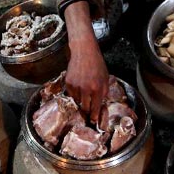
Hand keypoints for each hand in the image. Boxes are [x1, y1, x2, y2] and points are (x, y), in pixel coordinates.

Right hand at [63, 1, 108, 122]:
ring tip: (83, 97)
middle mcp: (86, 89)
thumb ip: (104, 92)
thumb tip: (100, 105)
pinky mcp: (68, 82)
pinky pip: (71, 94)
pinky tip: (78, 88)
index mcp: (97, 88)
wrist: (84, 52)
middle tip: (88, 113)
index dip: (94, 116)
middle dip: (87, 111)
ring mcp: (76, 86)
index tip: (93, 121)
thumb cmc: (97, 65)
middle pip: (85, 108)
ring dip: (81, 102)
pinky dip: (75, 94)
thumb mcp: (105, 78)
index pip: (96, 107)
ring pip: (77, 102)